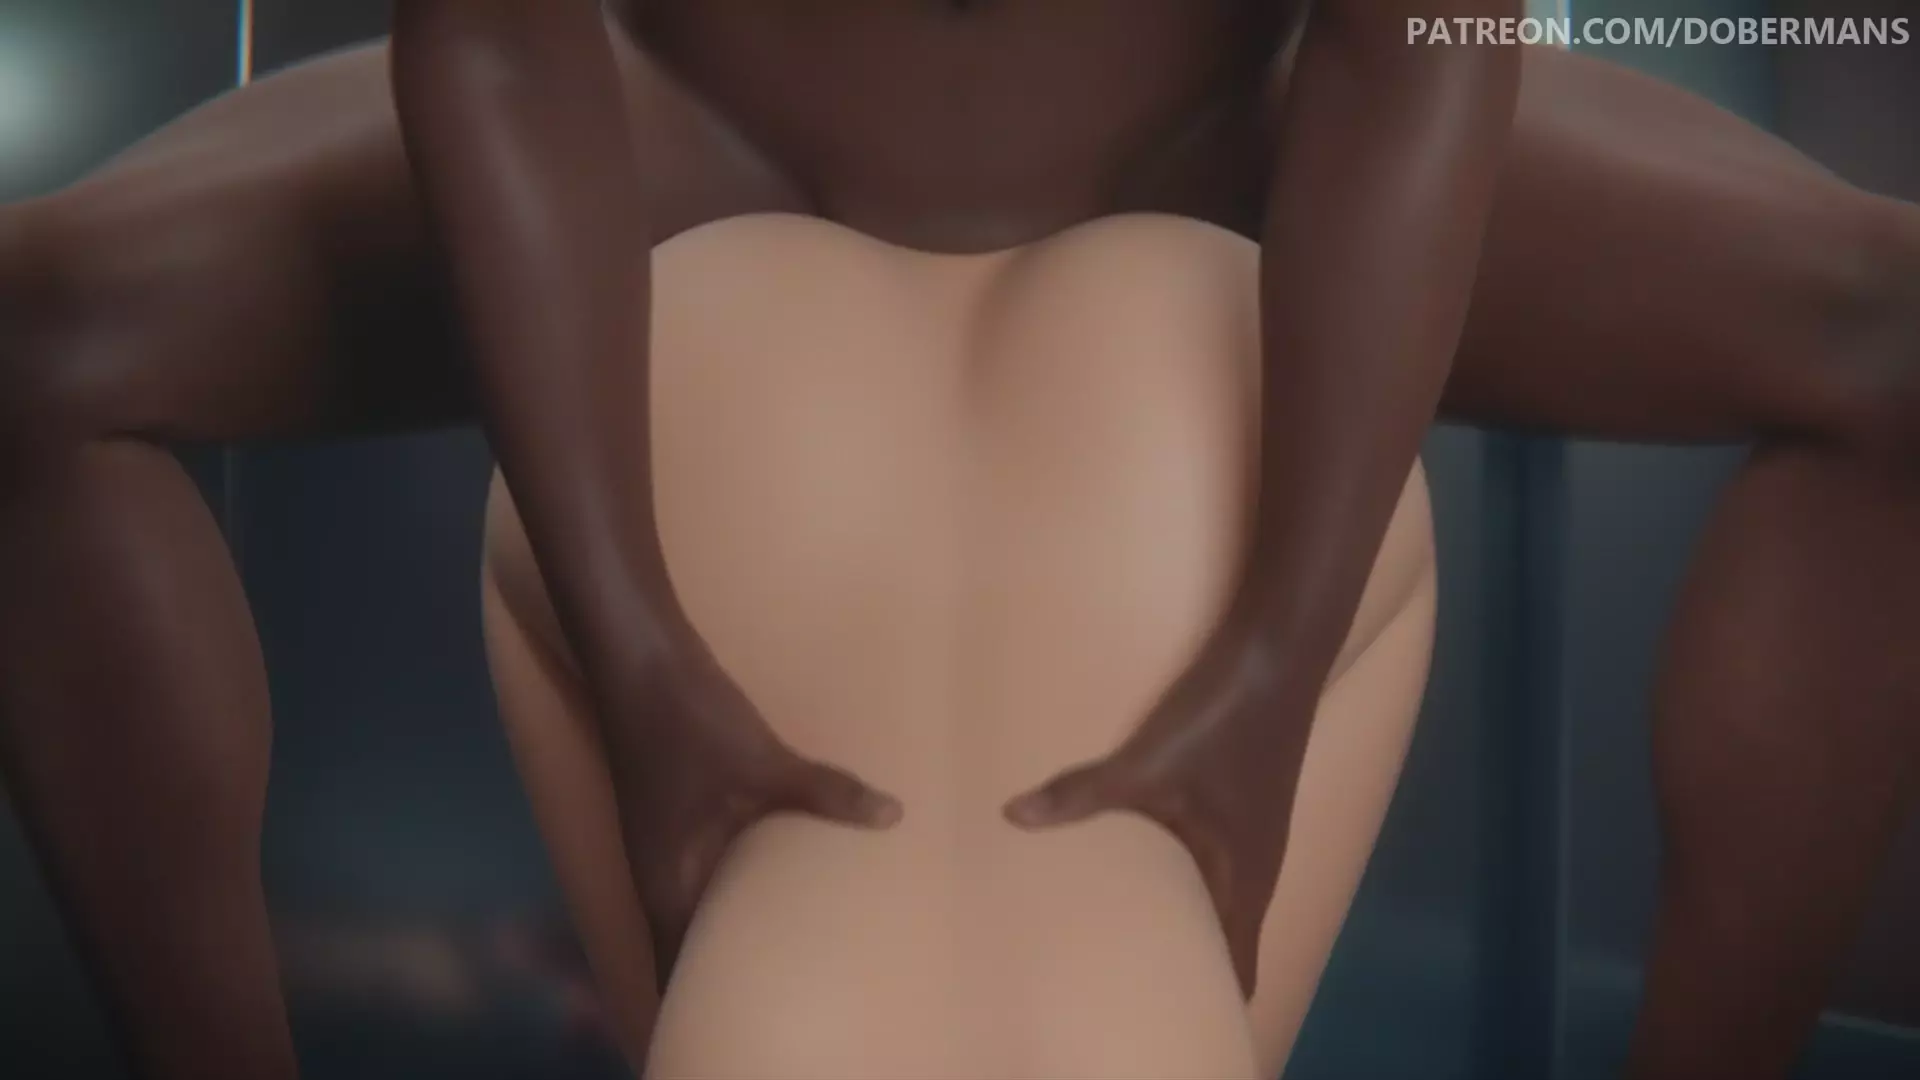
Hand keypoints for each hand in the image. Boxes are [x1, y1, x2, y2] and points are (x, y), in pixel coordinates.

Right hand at [600, 640, 902, 985]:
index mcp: (667, 885)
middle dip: (729, 977)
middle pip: (690, 948)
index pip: (676, 974)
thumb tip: (892, 818)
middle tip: (787, 1001)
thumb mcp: (762, 762)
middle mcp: (657, 876)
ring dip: (735, 929)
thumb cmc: (688, 721)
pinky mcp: (679, 814)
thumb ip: (825, 794)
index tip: (731, 1035)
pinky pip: (708, 872)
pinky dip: (741, 886)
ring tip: (794, 954)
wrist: (640, 653)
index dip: (699, 1010)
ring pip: (700, 908)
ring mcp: (664, 844)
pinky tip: (783, 880)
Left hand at [1003, 634, 1310, 997]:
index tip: (1181, 1017)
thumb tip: (1014, 817)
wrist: (1277, 646)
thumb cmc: (1225, 718)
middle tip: (1134, 983)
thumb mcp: (1150, 762)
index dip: (1217, 996)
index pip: (1241, 961)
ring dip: (1187, 913)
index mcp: (1249, 877)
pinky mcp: (1241, 794)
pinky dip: (1184, 872)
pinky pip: (1214, 856)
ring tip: (1131, 932)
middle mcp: (1259, 862)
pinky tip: (1145, 859)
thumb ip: (1084, 792)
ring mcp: (1253, 826)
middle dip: (1190, 962)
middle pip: (1228, 933)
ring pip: (1221, 892)